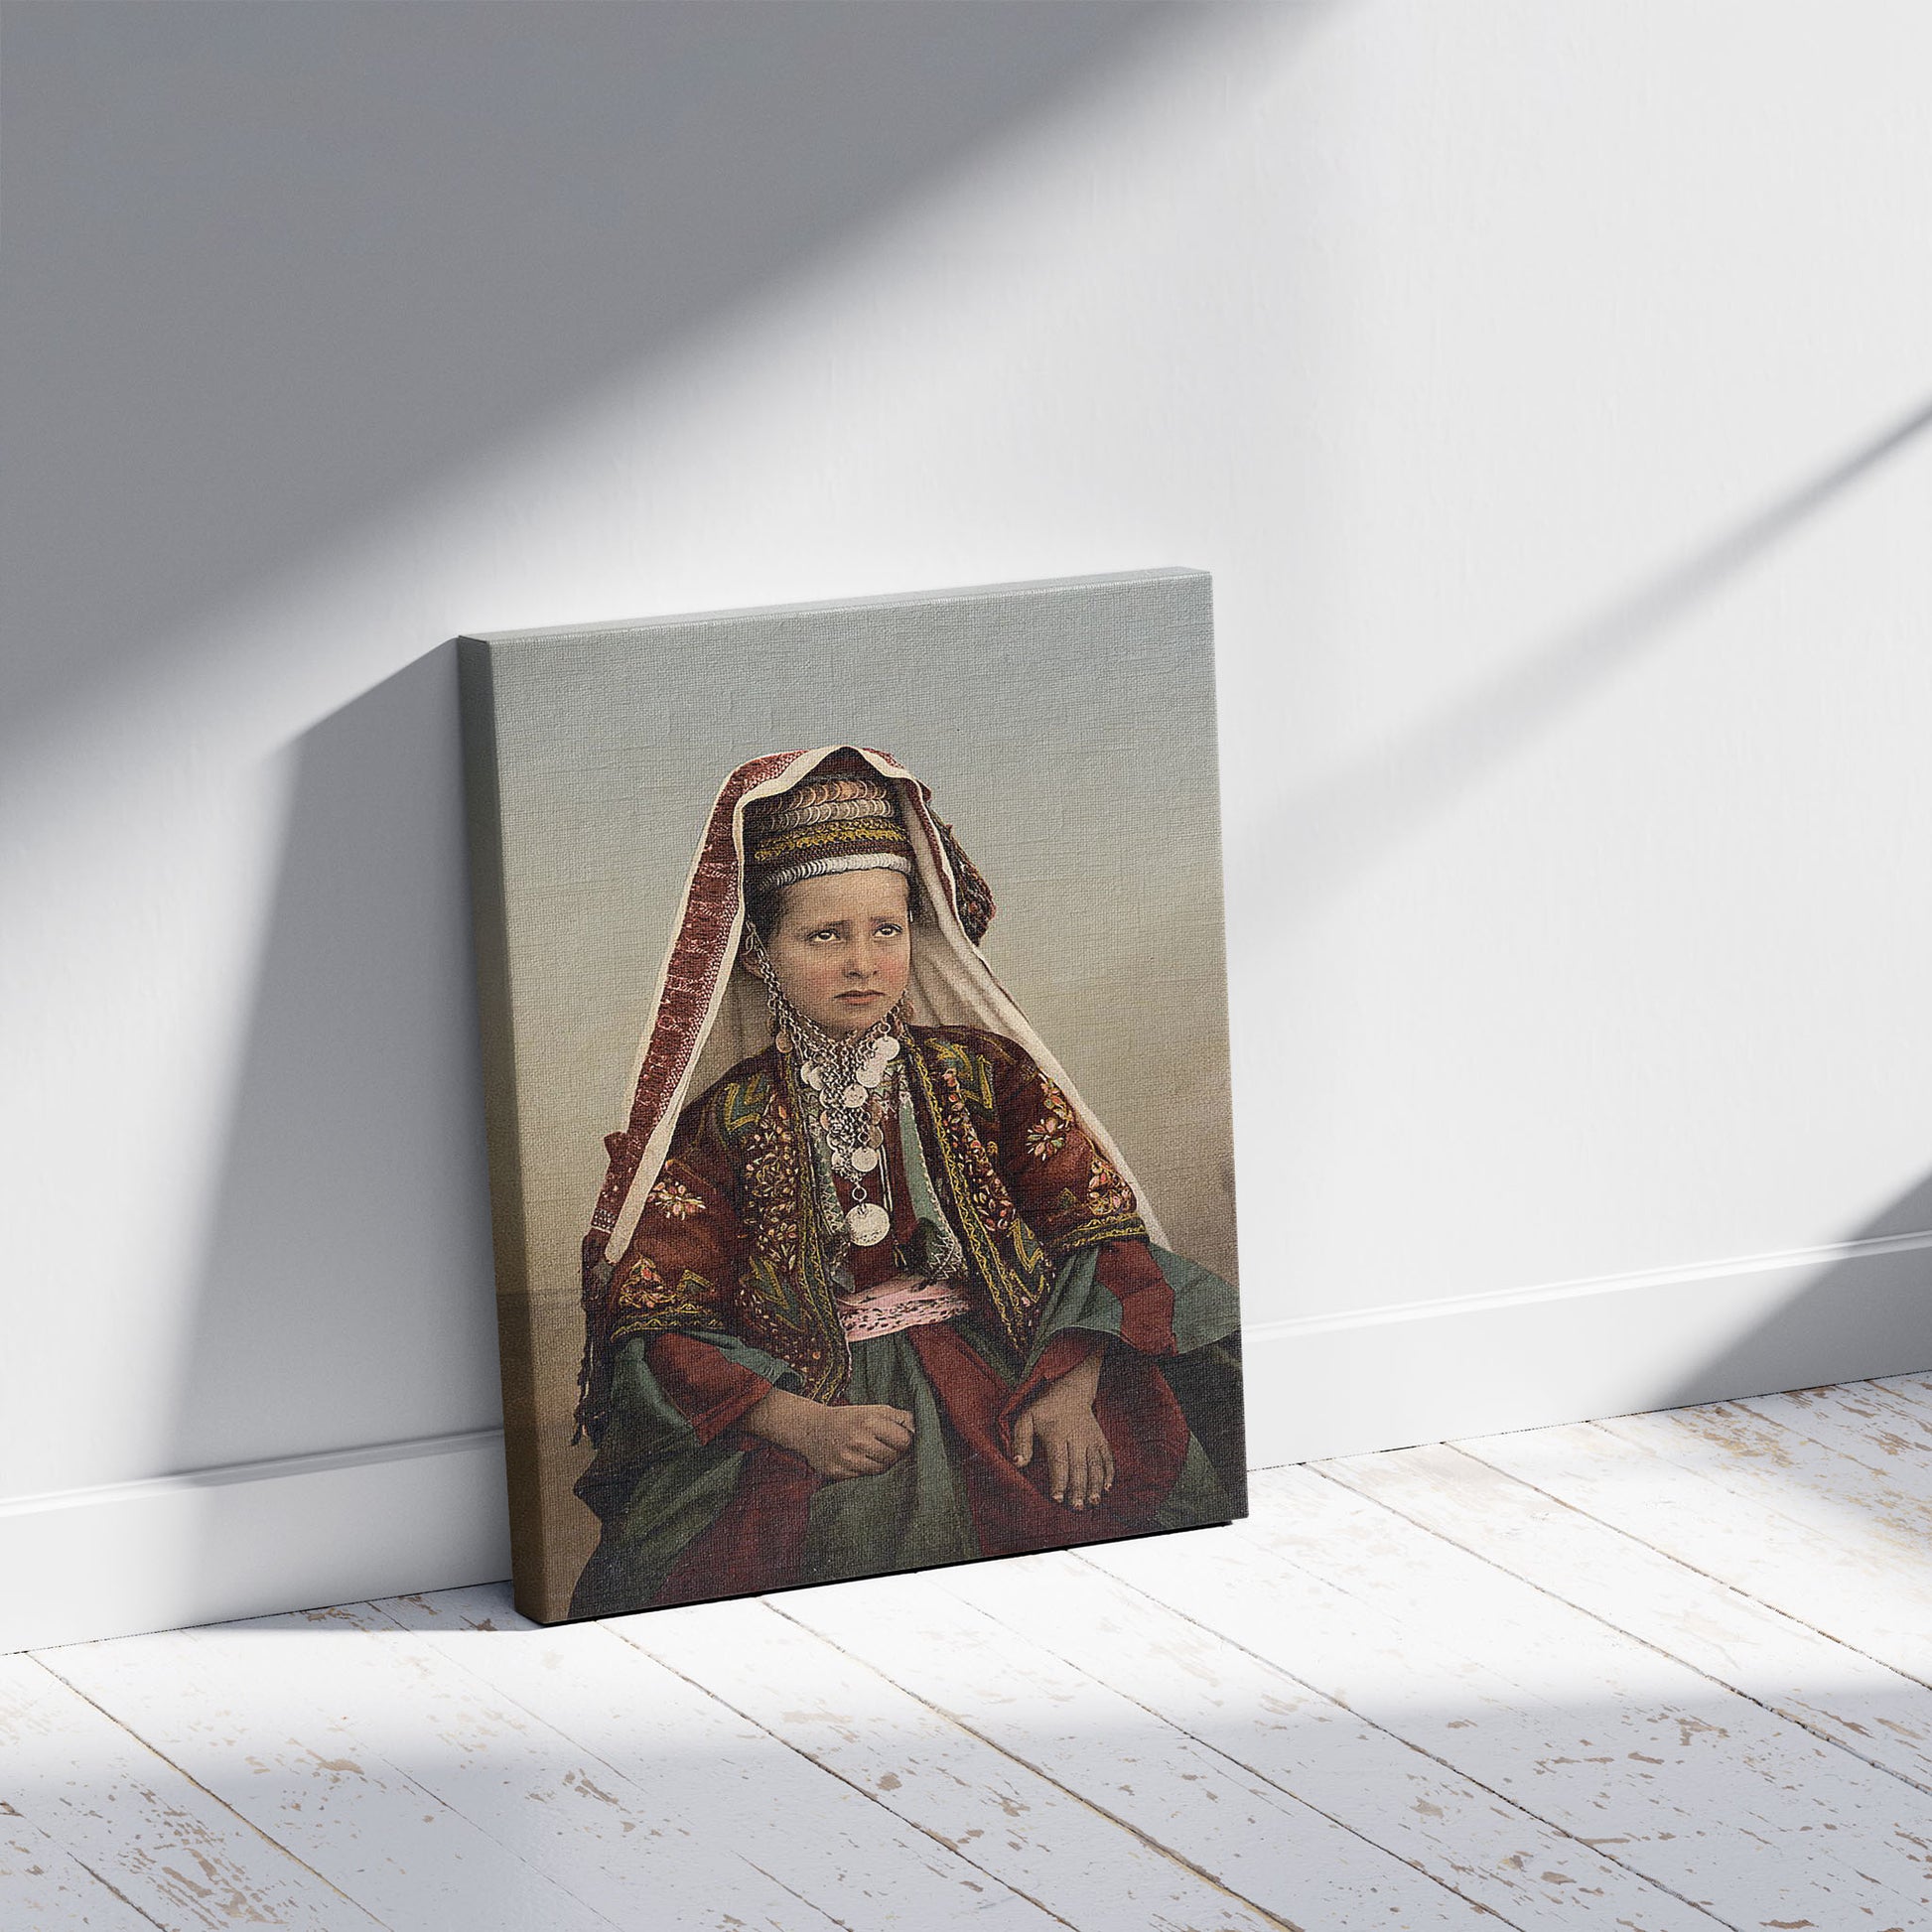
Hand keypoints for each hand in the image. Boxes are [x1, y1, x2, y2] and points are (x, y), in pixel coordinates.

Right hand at [742, 1388, 914, 1479]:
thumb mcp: (875, 1410)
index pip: (905, 1442)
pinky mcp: (838, 1473)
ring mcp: (847, 1459)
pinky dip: (866, 1471)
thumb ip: (901, 1417)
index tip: (902, 1441)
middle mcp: (858, 1441)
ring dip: (883, 1464)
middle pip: (894, 1458)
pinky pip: (864, 1478)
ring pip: (881, 1471)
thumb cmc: (850, 1418)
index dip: (907, 1442)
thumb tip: (923, 1430)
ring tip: (875, 1454)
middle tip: (889, 1449)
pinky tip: (862, 1461)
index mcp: (869, 1421)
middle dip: (896, 1455)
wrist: (812, 1428)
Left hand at [1011, 1342, 1113, 1509]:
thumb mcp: (1026, 1418)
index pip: (1058, 1461)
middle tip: (1076, 1508)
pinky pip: (1108, 1458)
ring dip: (1096, 1485)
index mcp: (1057, 1434)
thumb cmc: (1045, 1409)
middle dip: (1079, 1489)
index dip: (1058, 1481)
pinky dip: (1109, 1474)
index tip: (1057, 1498)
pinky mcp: (1101, 1440)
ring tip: (1093, 1503)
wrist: (1071, 1391)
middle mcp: (1077, 1437)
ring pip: (1096, 1465)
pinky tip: (1107, 1489)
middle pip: (1079, 1467)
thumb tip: (1018, 1463)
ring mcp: (1091, 1439)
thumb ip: (1020, 1440)